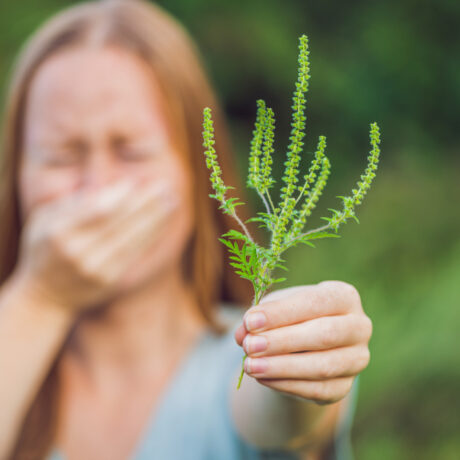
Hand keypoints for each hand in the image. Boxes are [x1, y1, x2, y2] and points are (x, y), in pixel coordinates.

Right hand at [13, 179, 177, 315]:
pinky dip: (150, 235)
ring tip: (172, 201)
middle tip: (165, 186)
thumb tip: (108, 189)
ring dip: (155, 218)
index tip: (135, 183)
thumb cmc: (45, 249)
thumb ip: (72, 203)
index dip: (118, 196)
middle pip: (119, 222)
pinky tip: (162, 222)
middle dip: (145, 203)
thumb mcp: (43, 221)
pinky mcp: (109, 281)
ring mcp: (95, 268)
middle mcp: (77, 251)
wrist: (45, 297)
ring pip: (132, 238)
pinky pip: (135, 253)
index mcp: (58, 232)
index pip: (96, 209)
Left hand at [234, 281, 371, 403]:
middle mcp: (359, 326)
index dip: (282, 313)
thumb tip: (243, 334)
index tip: (250, 321)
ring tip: (250, 366)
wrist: (305, 346)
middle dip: (282, 341)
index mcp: (344, 296)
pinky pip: (317, 389)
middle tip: (249, 346)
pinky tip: (262, 378)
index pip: (316, 302)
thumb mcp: (274, 308)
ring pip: (322, 366)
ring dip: (282, 367)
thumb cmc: (290, 317)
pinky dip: (286, 384)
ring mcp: (356, 359)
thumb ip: (259, 317)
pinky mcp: (345, 386)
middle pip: (324, 334)